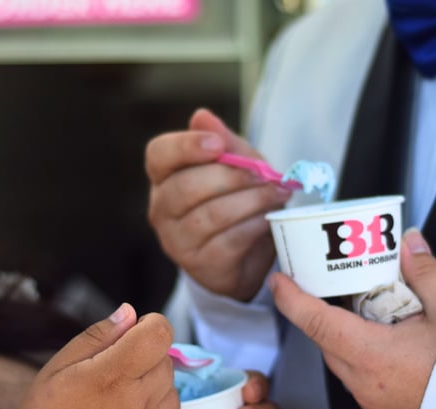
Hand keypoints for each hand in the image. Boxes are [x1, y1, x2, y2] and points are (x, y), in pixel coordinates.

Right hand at [0, 304, 179, 408]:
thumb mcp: (58, 368)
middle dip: (146, 360)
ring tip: (118, 405)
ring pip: (172, 390)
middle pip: (166, 361)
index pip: (160, 333)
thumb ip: (98, 336)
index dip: (150, 326)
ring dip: (153, 389)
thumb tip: (132, 313)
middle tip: (114, 378)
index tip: (135, 335)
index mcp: (112, 377)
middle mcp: (139, 405)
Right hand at [146, 108, 292, 300]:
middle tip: (264, 174)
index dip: (186, 147)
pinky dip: (253, 227)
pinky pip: (227, 242)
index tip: (219, 145)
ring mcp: (177, 241)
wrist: (244, 254)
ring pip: (209, 216)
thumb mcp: (236, 165)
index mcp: (164, 176)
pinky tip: (269, 219)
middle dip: (230, 177)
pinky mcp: (200, 265)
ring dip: (250, 202)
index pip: (159, 155)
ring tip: (277, 194)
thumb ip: (224, 142)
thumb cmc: (236, 199)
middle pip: (185, 187)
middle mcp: (161, 209)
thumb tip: (202, 116)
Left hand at [269, 229, 435, 408]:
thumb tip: (409, 243)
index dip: (290, 299)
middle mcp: (364, 384)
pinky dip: (366, 362)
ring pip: (344, 364)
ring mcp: (374, 405)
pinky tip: (391, 349)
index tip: (279, 280)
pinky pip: (362, 383)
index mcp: (371, 354)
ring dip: (347, 339)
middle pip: (327, 342)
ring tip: (372, 315)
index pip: (315, 321)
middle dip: (323, 314)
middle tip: (334, 288)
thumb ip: (425, 272)